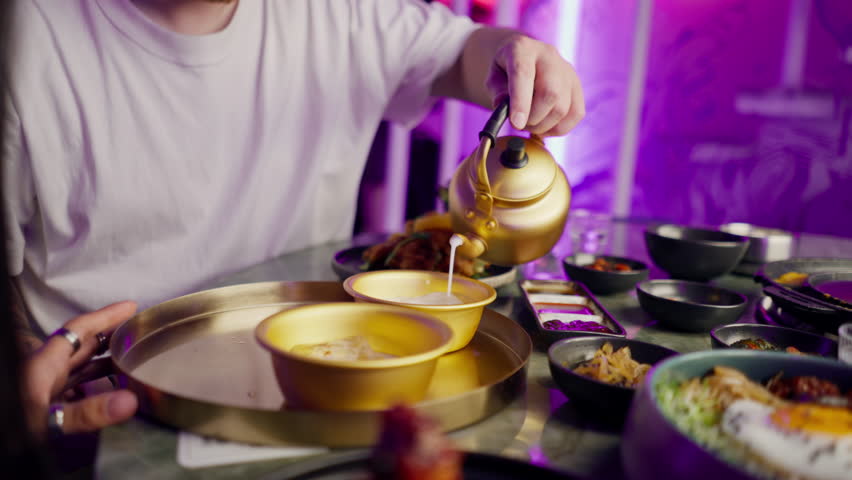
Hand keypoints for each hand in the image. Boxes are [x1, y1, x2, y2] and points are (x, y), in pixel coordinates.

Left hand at [22, 301, 138, 439]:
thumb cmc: (9, 430)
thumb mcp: (45, 422)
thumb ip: (86, 413)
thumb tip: (127, 401)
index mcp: (42, 365)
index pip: (79, 330)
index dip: (105, 316)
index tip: (129, 307)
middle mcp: (44, 374)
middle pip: (82, 346)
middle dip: (110, 336)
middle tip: (136, 332)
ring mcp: (44, 391)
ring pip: (79, 368)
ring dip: (105, 362)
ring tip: (130, 360)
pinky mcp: (46, 409)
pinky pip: (76, 390)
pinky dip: (96, 387)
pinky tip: (109, 395)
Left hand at [487, 34, 584, 135]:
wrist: (523, 59)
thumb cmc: (505, 71)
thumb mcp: (493, 78)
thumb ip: (497, 93)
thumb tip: (508, 110)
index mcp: (522, 49)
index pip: (523, 74)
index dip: (521, 102)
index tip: (516, 123)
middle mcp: (549, 56)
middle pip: (550, 93)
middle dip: (533, 118)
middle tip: (520, 124)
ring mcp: (567, 71)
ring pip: (562, 108)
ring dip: (543, 125)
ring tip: (530, 124)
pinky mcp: (577, 86)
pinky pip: (575, 114)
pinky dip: (559, 128)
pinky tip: (545, 126)